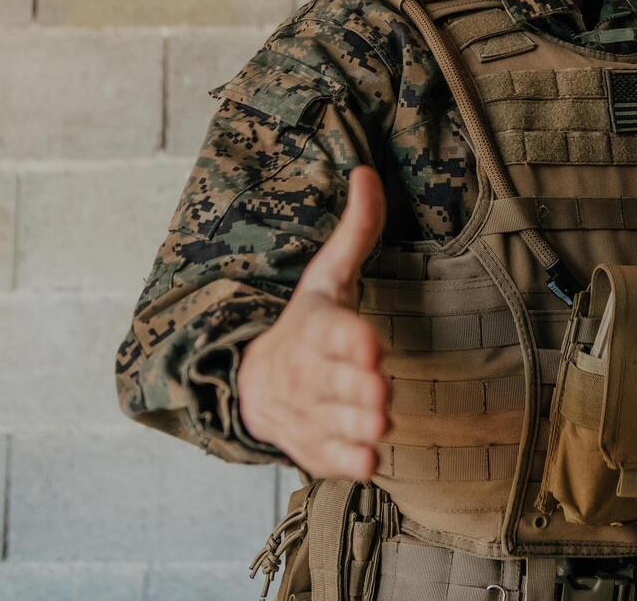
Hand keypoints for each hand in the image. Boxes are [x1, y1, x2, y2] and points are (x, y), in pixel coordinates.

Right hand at [237, 165, 390, 480]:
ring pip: (334, 423)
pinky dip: (345, 463)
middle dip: (356, 389)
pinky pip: (328, 459)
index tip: (370, 346)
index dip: (349, 340)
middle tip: (381, 393)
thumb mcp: (327, 275)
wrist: (255, 384)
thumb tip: (367, 172)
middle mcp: (307, 372)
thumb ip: (356, 231)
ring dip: (356, 426)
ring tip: (381, 425)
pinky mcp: (311, 447)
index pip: (330, 331)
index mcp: (314, 327)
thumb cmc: (307, 324)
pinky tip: (367, 462)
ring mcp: (307, 412)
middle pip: (332, 382)